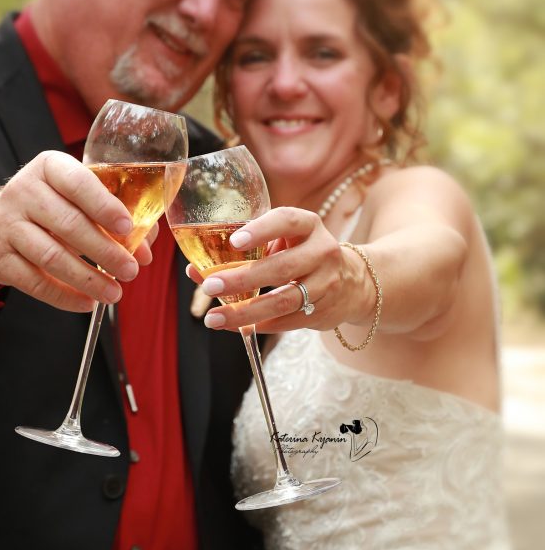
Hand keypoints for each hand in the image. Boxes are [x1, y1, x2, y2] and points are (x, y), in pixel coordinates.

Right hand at [0, 151, 142, 311]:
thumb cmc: (53, 206)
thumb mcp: (78, 198)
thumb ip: (115, 216)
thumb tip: (145, 251)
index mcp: (49, 167)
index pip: (78, 182)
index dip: (104, 205)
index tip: (128, 228)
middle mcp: (23, 191)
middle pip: (67, 223)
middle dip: (105, 251)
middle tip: (131, 270)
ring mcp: (6, 224)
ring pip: (51, 257)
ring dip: (88, 279)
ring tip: (114, 292)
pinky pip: (34, 282)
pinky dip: (64, 297)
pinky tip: (87, 303)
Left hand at [193, 207, 368, 332]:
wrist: (354, 282)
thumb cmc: (303, 254)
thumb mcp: (284, 241)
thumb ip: (245, 251)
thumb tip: (196, 270)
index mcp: (309, 226)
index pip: (286, 220)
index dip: (261, 230)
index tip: (234, 241)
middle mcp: (322, 252)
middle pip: (282, 267)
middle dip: (243, 279)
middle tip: (210, 285)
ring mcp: (326, 283)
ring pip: (283, 301)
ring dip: (245, 312)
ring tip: (214, 319)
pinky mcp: (323, 311)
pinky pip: (287, 322)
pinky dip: (258, 326)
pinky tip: (236, 328)